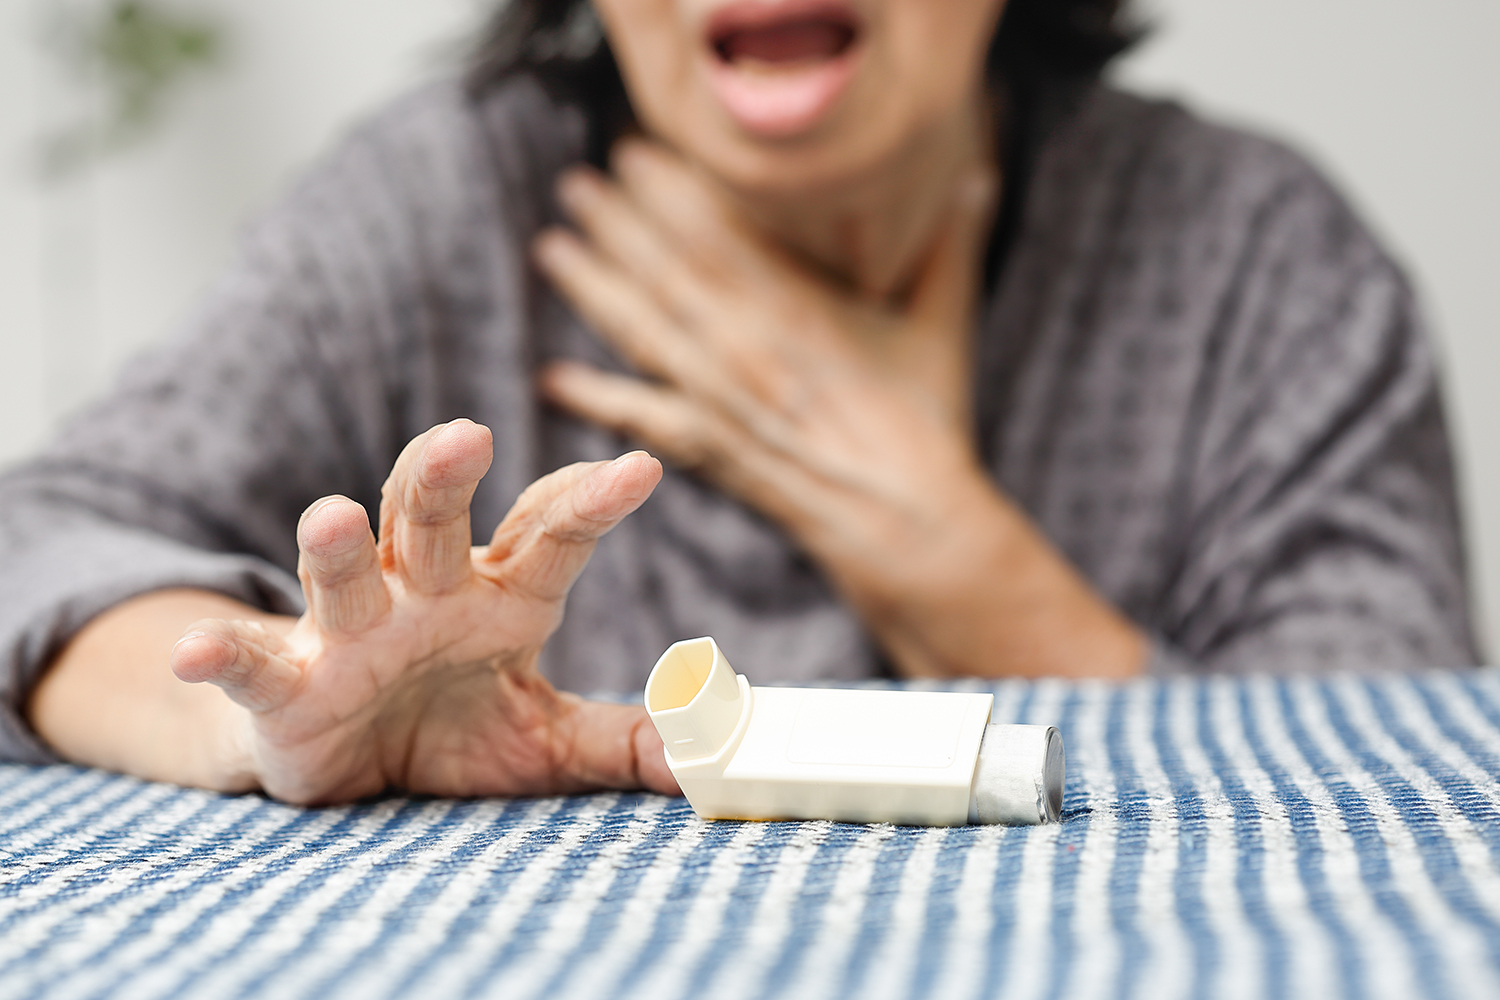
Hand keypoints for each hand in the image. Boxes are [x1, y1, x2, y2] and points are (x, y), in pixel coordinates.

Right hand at [168, 420, 678, 803]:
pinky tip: (198, 650)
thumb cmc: (456, 730)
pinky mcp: (286, 684)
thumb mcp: (544, 741)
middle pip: (431, 521)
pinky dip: (222, 655)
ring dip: (334, 547)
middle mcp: (422, 594)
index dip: (590, 500)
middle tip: (467, 435)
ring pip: (344, 573)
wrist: (350, 763)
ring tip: (332, 516)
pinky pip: (252, 664)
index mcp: (497, 596)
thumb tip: (702, 757)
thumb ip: (617, 741)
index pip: (548, 536)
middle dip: (443, 477)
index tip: (642, 466)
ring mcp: (348, 634)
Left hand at [534, 141, 1144, 678]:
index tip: (633, 152)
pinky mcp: (710, 451)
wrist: (908, 521)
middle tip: (575, 182)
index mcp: (798, 307)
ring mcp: (721, 401)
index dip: (669, 190)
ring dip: (592, 287)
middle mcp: (745, 347)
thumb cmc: (927, 422)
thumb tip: (977, 173)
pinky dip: (595, 397)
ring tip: (551, 247)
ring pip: (642, 330)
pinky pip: (641, 417)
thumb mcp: (944, 322)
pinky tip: (554, 378)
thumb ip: (948, 243)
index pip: (718, 231)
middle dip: (617, 223)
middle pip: (665, 271)